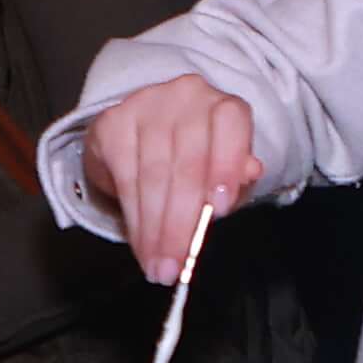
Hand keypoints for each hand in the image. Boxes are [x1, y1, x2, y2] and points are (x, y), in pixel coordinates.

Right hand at [79, 74, 259, 278]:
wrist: (150, 129)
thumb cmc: (198, 157)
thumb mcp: (225, 171)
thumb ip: (237, 178)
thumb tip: (249, 172)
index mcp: (225, 107)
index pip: (230, 128)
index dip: (225, 168)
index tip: (218, 211)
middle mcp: (186, 97)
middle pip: (186, 165)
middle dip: (179, 223)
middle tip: (174, 265)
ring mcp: (146, 105)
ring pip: (152, 176)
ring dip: (153, 229)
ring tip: (156, 264)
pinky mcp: (113, 121)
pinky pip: (123, 176)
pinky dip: (132, 216)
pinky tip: (139, 240)